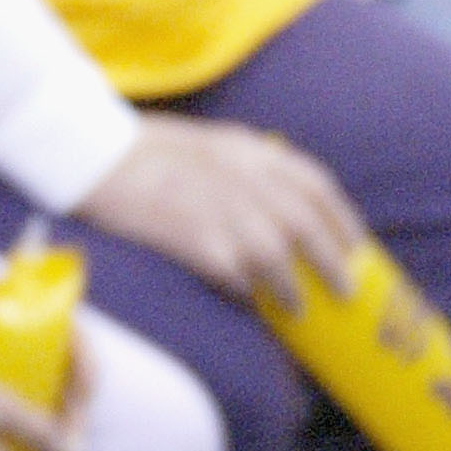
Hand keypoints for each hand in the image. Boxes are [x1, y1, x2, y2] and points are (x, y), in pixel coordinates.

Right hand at [77, 115, 363, 306]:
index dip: (342, 218)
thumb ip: (248, 166)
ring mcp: (221, 208)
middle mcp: (245, 178)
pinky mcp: (194, 238)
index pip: (315, 185)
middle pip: (305, 225)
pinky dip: (246, 289)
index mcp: (251, 151)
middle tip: (346, 289)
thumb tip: (276, 204)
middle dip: (331, 260)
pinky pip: (234, 272)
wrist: (95, 155)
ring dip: (292, 285)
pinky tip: (249, 301)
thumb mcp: (211, 144)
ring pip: (276, 254)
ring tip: (298, 307)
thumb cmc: (146, 152)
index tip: (355, 245)